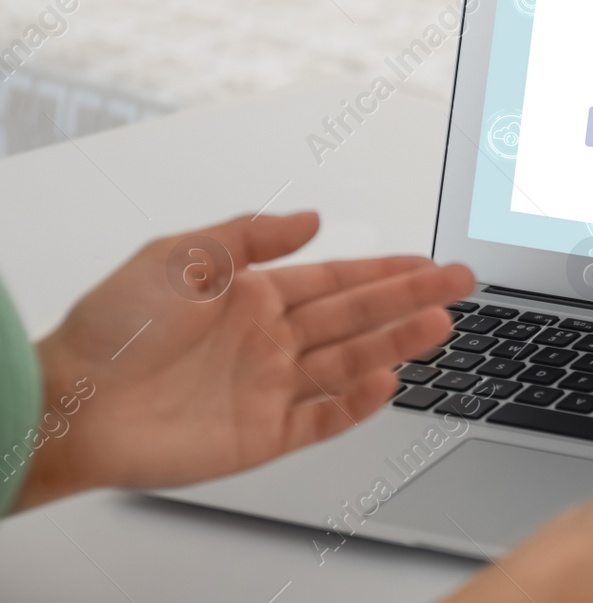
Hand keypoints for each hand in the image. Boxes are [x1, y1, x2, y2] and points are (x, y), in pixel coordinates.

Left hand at [16, 212, 473, 509]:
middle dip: (411, 299)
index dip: (387, 270)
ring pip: (350, 362)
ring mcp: (269, 388)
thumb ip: (250, 235)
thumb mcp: (181, 254)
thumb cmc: (113, 329)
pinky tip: (387, 381)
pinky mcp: (261, 435)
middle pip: (357, 317)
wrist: (70, 403)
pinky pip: (321, 419)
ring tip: (440, 325)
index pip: (337, 279)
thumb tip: (310, 219)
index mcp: (253, 296)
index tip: (428, 263)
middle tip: (460, 284)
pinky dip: (356, 404)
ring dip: (396, 343)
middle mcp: (269, 341)